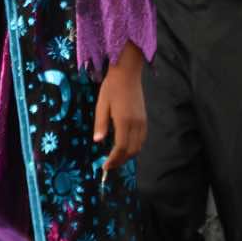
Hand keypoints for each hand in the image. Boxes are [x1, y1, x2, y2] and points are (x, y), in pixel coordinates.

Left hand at [91, 44, 146, 172]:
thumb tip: (97, 141)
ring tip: (116, 159)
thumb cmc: (112, 87)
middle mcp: (136, 123)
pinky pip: (142, 139)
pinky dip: (134, 147)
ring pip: (138, 146)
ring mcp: (142, 121)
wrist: (128, 73)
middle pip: (132, 150)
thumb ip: (101, 124)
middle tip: (109, 166)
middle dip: (121, 161)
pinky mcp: (144, 118)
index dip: (114, 160)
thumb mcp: (102, 105)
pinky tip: (125, 147)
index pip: (121, 147)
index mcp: (124, 120)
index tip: (105, 167)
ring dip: (128, 155)